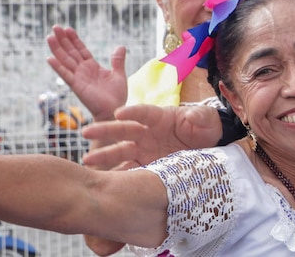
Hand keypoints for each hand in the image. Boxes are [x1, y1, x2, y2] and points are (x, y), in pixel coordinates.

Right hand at [46, 25, 127, 120]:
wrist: (114, 111)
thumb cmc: (116, 96)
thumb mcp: (119, 74)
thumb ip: (117, 60)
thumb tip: (121, 46)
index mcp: (92, 66)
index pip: (81, 50)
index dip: (74, 39)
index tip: (67, 28)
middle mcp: (83, 70)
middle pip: (70, 52)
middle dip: (62, 40)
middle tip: (54, 27)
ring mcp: (78, 78)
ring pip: (65, 60)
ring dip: (57, 49)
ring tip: (49, 37)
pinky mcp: (77, 86)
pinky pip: (66, 75)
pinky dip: (58, 67)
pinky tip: (49, 58)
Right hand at [81, 105, 221, 167]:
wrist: (209, 147)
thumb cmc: (206, 128)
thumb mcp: (207, 121)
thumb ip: (200, 117)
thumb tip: (191, 116)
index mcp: (160, 117)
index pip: (144, 112)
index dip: (132, 111)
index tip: (118, 113)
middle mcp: (148, 132)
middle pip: (124, 129)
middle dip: (105, 130)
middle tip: (85, 132)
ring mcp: (145, 149)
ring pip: (121, 151)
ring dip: (105, 156)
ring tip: (88, 161)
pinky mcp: (146, 165)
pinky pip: (130, 170)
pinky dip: (119, 175)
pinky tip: (107, 182)